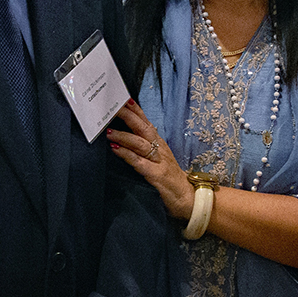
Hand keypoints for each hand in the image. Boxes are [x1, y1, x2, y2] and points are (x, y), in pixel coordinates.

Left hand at [107, 99, 193, 219]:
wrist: (189, 199)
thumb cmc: (170, 179)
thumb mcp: (158, 159)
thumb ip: (144, 148)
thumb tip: (123, 137)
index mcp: (159, 143)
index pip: (146, 122)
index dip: (135, 110)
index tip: (122, 98)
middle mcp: (160, 149)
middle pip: (142, 128)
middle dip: (127, 116)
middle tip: (113, 107)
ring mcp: (159, 161)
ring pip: (140, 143)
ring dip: (123, 135)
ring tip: (108, 130)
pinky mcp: (156, 175)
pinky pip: (139, 162)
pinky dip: (126, 154)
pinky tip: (115, 149)